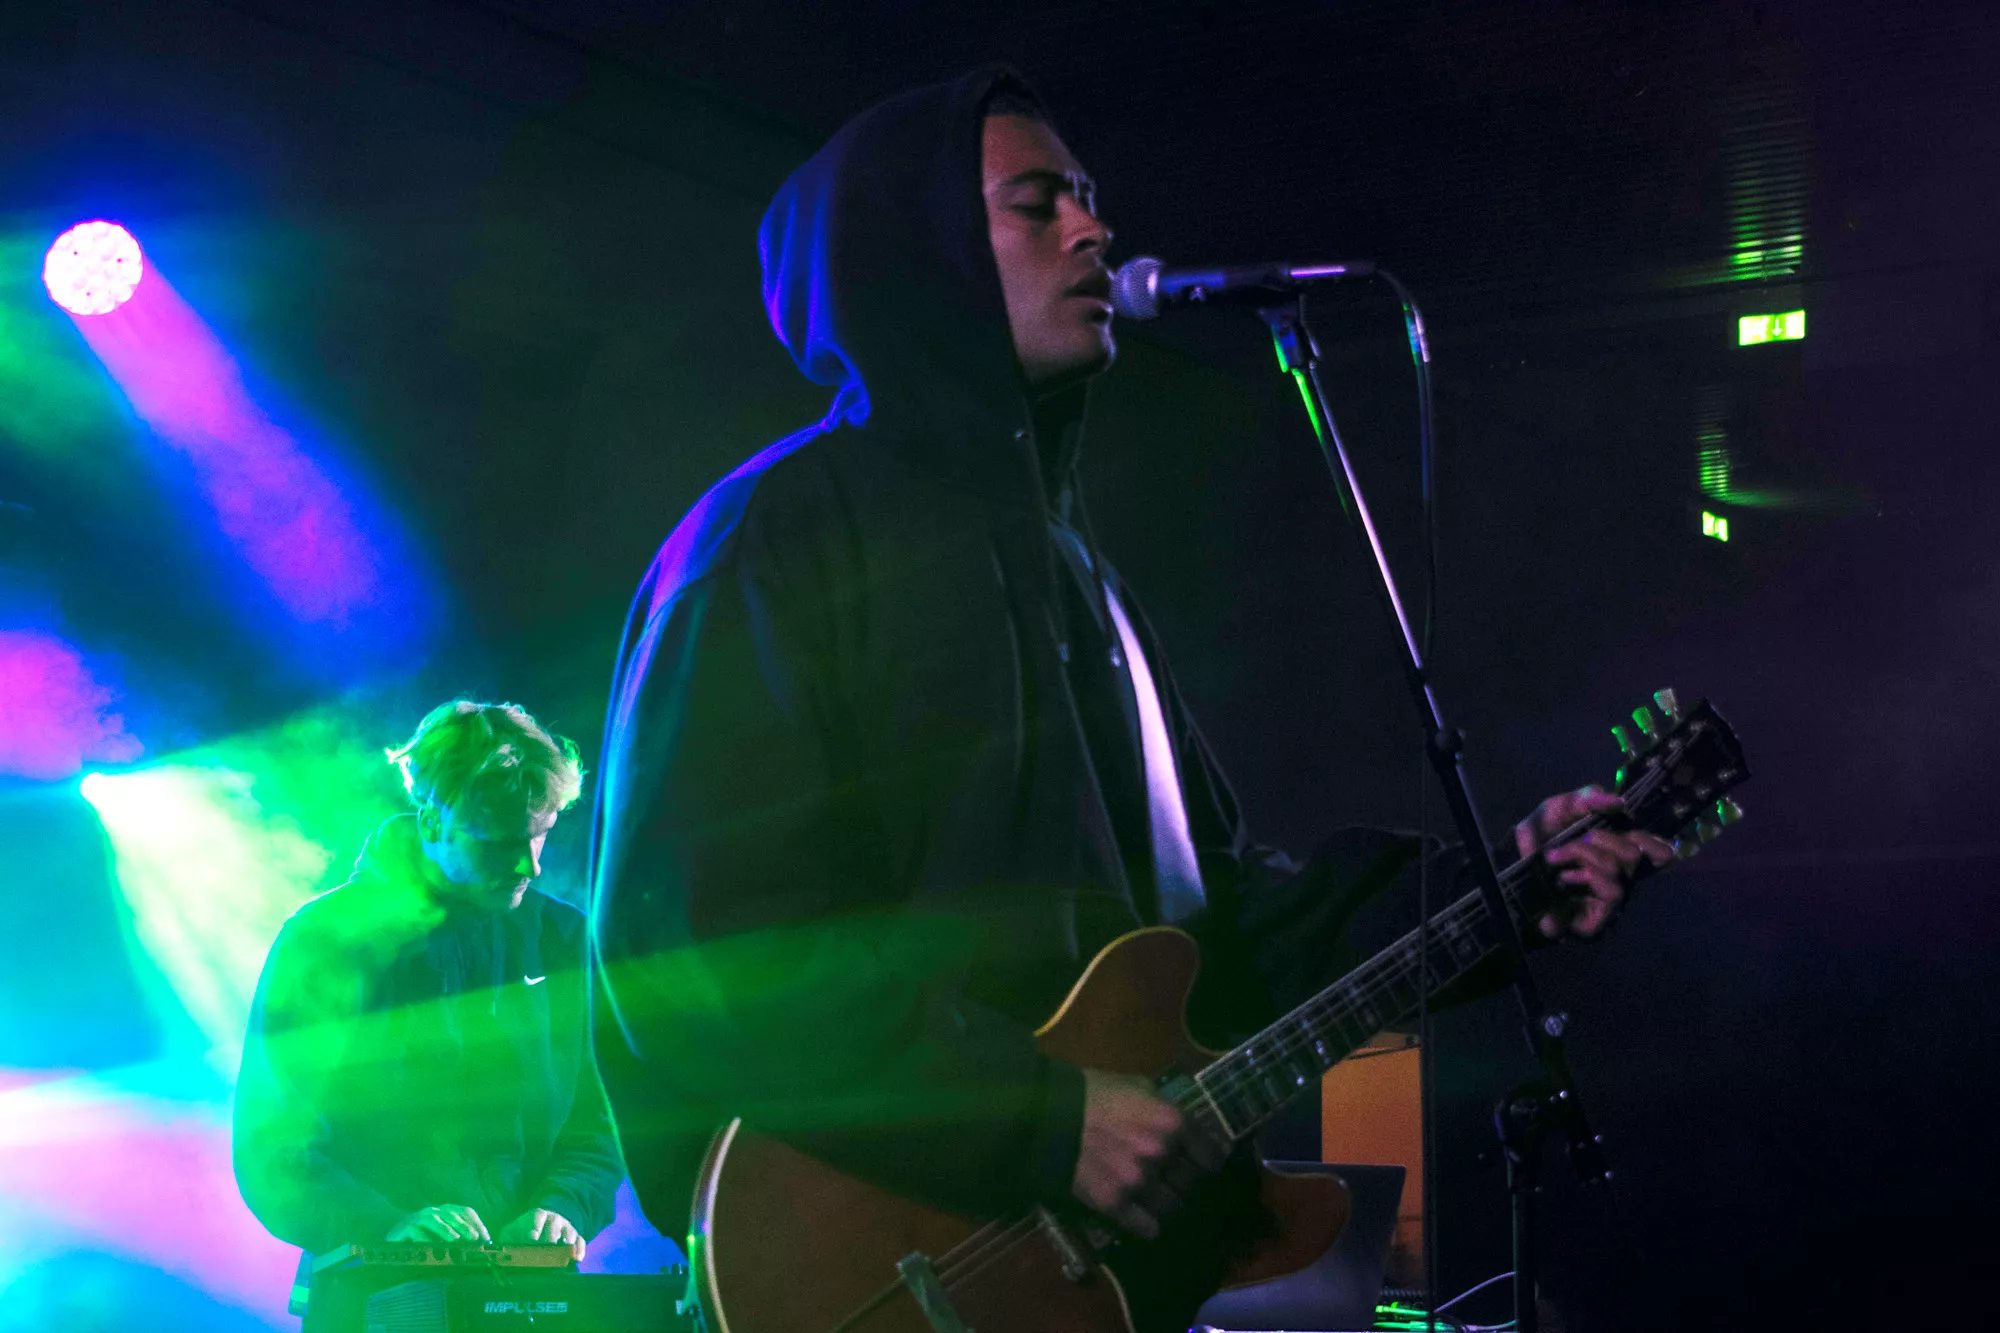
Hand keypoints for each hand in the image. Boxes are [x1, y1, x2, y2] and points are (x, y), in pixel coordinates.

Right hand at [387, 1204, 489, 1242]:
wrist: (396, 1237)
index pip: (466, 1212)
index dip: (477, 1223)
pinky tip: (429, 1245)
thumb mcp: (444, 1239)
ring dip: (445, 1229)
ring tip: (454, 1239)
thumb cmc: (424, 1239)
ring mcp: (420, 1217)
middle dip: (464, 1226)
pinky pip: (416, 1230)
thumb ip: (459, 1241)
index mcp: (447, 1212)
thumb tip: (477, 1250)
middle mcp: (435, 1211)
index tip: (486, 1237)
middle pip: (452, 1215)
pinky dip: (423, 1238)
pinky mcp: (406, 1225)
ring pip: (434, 1219)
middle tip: (474, 1238)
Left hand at [498, 1207, 585, 1261]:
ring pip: (569, 1232)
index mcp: (537, 1216)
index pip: (537, 1218)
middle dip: (551, 1235)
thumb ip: (504, 1239)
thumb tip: (494, 1251)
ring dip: (567, 1241)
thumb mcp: (511, 1232)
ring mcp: (566, 1228)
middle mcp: (553, 1219)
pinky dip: (579, 1249)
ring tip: (564, 1250)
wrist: (542, 1227)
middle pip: (555, 1224)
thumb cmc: (523, 1232)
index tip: (531, 1238)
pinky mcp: (575, 1238)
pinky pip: (580, 1242)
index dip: (534, 1227)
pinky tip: (577, 1258)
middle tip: (548, 1247)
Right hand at [1071, 1069, 1225, 1239]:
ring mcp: (1139, 1182)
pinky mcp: (1115, 1204)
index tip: (1204, 1163)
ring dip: (1167, 1200)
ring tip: (1156, 1195)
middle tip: (1172, 1175)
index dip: (1208, 1159)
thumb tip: (1181, 1125)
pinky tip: (1146, 1221)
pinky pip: (1146, 1226)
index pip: (1210, 1153)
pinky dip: (1149, 1225)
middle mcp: (1162, 1155)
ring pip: (1172, 1206)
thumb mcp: (1136, 1086)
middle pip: (1191, 1181)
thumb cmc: (1093, 1092)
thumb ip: (1164, 1107)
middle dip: (1183, 1178)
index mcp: (1172, 1122)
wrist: (1047, 1114)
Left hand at [1515, 786, 1675, 939]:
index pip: (1658, 851)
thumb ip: (1587, 799)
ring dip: (1584, 860)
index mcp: (1617, 847)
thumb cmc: (1542, 832)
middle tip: (1570, 842)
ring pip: (1616, 880)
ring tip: (1554, 858)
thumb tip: (1618, 801)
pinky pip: (1605, 902)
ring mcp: (1606, 898)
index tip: (1639, 835)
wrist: (1510, 861)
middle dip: (1598, 842)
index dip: (1655, 845)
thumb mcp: (1561, 808)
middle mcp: (1618, 874)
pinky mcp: (1592, 920)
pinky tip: (1562, 878)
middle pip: (1631, 857)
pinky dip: (1584, 883)